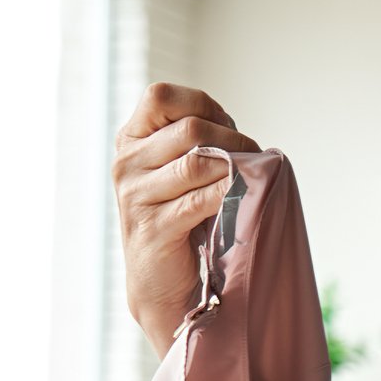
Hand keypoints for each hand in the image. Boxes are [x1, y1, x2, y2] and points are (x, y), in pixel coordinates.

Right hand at [112, 83, 261, 359]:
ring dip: (234, 167)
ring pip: (196, 162)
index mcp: (130, 141)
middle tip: (254, 158)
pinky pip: (200, 200)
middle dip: (232, 140)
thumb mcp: (181, 173)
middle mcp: (126, 163)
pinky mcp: (153, 228)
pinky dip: (230, 195)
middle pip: (188, 129)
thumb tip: (243, 139)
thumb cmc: (181, 222)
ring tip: (252, 179)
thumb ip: (198, 146)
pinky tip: (244, 199)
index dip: (203, 104)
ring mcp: (135, 196)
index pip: (160, 96)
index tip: (228, 127)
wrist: (158, 284)